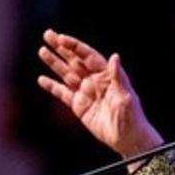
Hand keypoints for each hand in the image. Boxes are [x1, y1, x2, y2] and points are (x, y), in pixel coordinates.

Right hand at [36, 30, 162, 158]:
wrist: (128, 140)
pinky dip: (52, 86)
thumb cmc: (132, 117)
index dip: (74, 46)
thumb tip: (114, 56)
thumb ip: (118, 77)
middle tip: (48, 34)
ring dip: (54, 63)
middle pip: (74, 60)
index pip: (87, 56)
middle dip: (61, 48)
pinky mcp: (79, 106)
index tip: (61, 38)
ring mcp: (86, 93)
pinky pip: (63, 93)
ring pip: (66, 74)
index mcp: (106, 75)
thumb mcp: (126, 96)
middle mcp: (95, 81)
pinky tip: (42, 79)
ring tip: (42, 51)